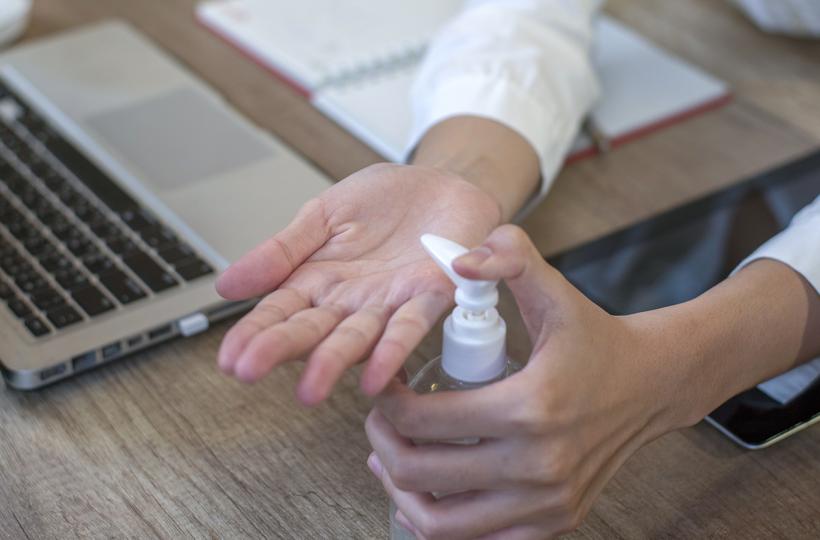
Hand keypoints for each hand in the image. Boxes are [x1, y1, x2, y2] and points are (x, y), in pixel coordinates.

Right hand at [215, 163, 500, 403]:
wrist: (442, 183)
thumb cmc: (385, 201)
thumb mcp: (322, 215)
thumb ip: (281, 251)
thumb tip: (226, 286)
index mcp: (319, 280)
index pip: (279, 312)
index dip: (254, 333)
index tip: (229, 358)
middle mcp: (351, 301)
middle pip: (312, 330)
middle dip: (281, 350)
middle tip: (248, 370)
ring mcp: (389, 302)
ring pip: (357, 337)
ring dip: (332, 362)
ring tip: (308, 388)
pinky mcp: (431, 295)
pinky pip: (410, 326)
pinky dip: (393, 351)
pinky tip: (374, 377)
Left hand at [365, 225, 694, 539]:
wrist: (652, 385)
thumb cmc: (597, 340)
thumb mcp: (555, 291)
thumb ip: (508, 259)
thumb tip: (458, 262)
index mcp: (530, 408)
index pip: (425, 420)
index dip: (385, 401)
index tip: (382, 384)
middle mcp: (538, 466)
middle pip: (421, 473)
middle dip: (383, 442)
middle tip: (380, 419)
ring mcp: (547, 502)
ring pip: (440, 523)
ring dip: (400, 491)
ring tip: (390, 459)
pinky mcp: (555, 522)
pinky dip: (441, 523)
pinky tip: (430, 491)